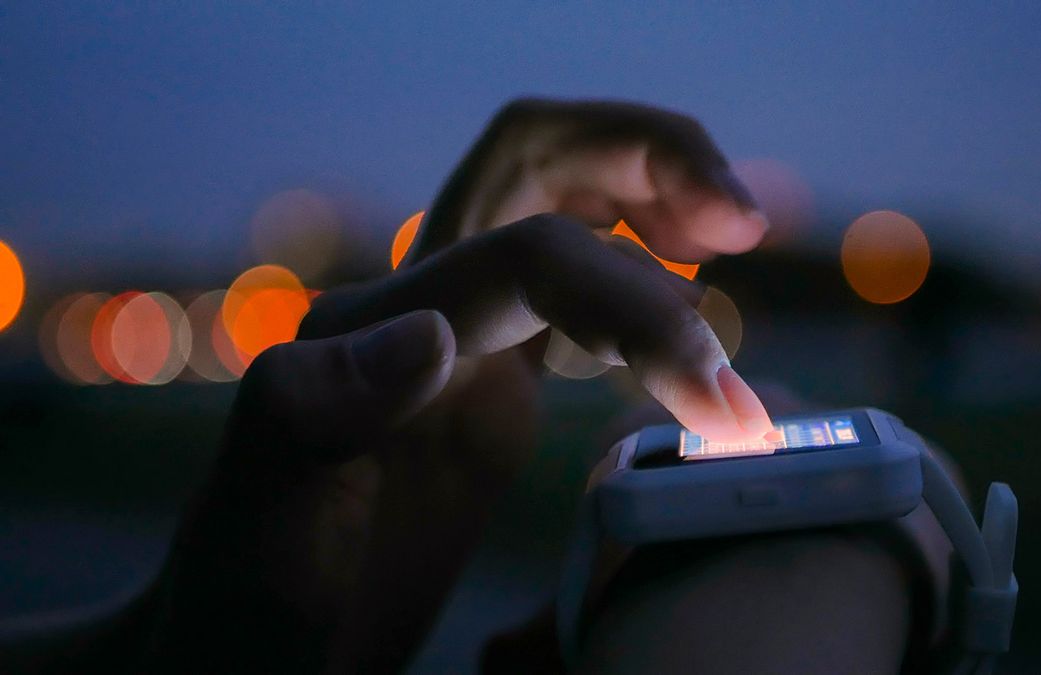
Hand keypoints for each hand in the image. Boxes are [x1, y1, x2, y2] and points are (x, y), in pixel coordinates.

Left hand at [147, 99, 770, 673]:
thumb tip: (430, 336)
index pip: (535, 254)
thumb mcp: (263, 524)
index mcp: (376, 331)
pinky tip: (680, 310)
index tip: (723, 407)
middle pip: (538, 162)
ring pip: (561, 206)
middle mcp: (422, 312)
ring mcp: (459, 342)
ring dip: (651, 195)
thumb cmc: (246, 600)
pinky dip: (639, 264)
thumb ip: (311, 416)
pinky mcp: (488, 382)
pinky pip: (573, 282)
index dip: (643, 305)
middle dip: (650, 161)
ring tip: (731, 233)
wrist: (245, 646)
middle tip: (741, 219)